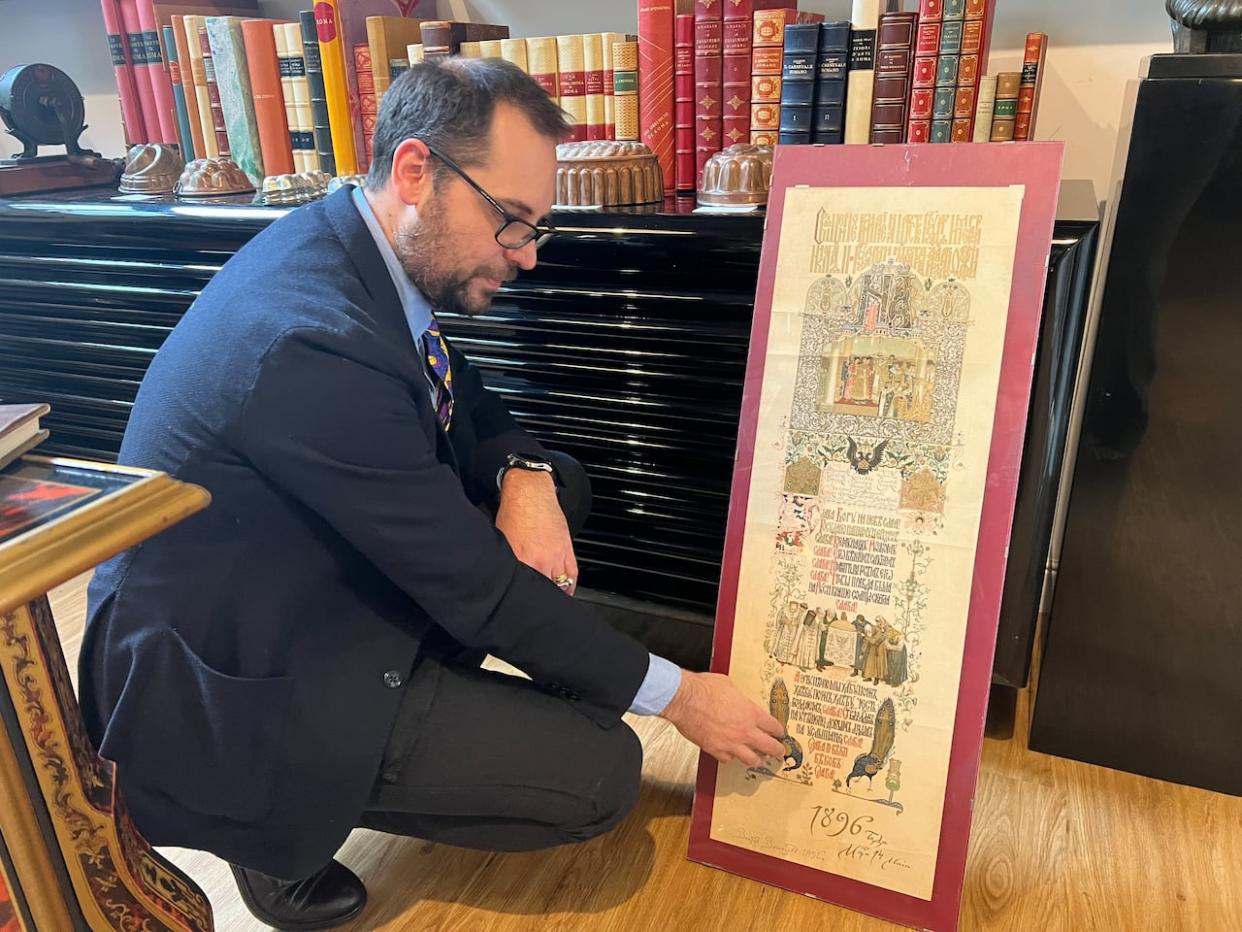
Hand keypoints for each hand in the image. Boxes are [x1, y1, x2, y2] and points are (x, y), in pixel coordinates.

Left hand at [495, 469, 577, 593]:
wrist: (529, 493)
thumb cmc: (513, 514)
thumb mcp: (501, 542)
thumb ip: (506, 564)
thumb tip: (503, 578)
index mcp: (520, 561)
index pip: (525, 590)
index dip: (523, 599)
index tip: (521, 603)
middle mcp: (539, 562)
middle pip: (544, 591)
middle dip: (538, 597)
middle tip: (533, 602)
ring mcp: (556, 557)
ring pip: (560, 586)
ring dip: (554, 592)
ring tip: (548, 596)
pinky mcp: (567, 550)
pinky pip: (572, 576)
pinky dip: (569, 587)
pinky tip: (565, 592)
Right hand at [659, 671, 785, 767]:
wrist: (685, 699)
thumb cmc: (703, 689)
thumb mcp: (728, 685)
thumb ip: (737, 697)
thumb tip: (735, 696)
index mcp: (751, 713)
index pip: (773, 726)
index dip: (778, 731)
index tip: (779, 733)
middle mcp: (744, 731)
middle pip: (769, 747)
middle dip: (777, 750)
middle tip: (780, 752)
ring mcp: (731, 743)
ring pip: (751, 759)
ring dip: (757, 760)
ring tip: (759, 760)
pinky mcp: (716, 749)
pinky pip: (728, 759)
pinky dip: (730, 758)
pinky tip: (730, 755)